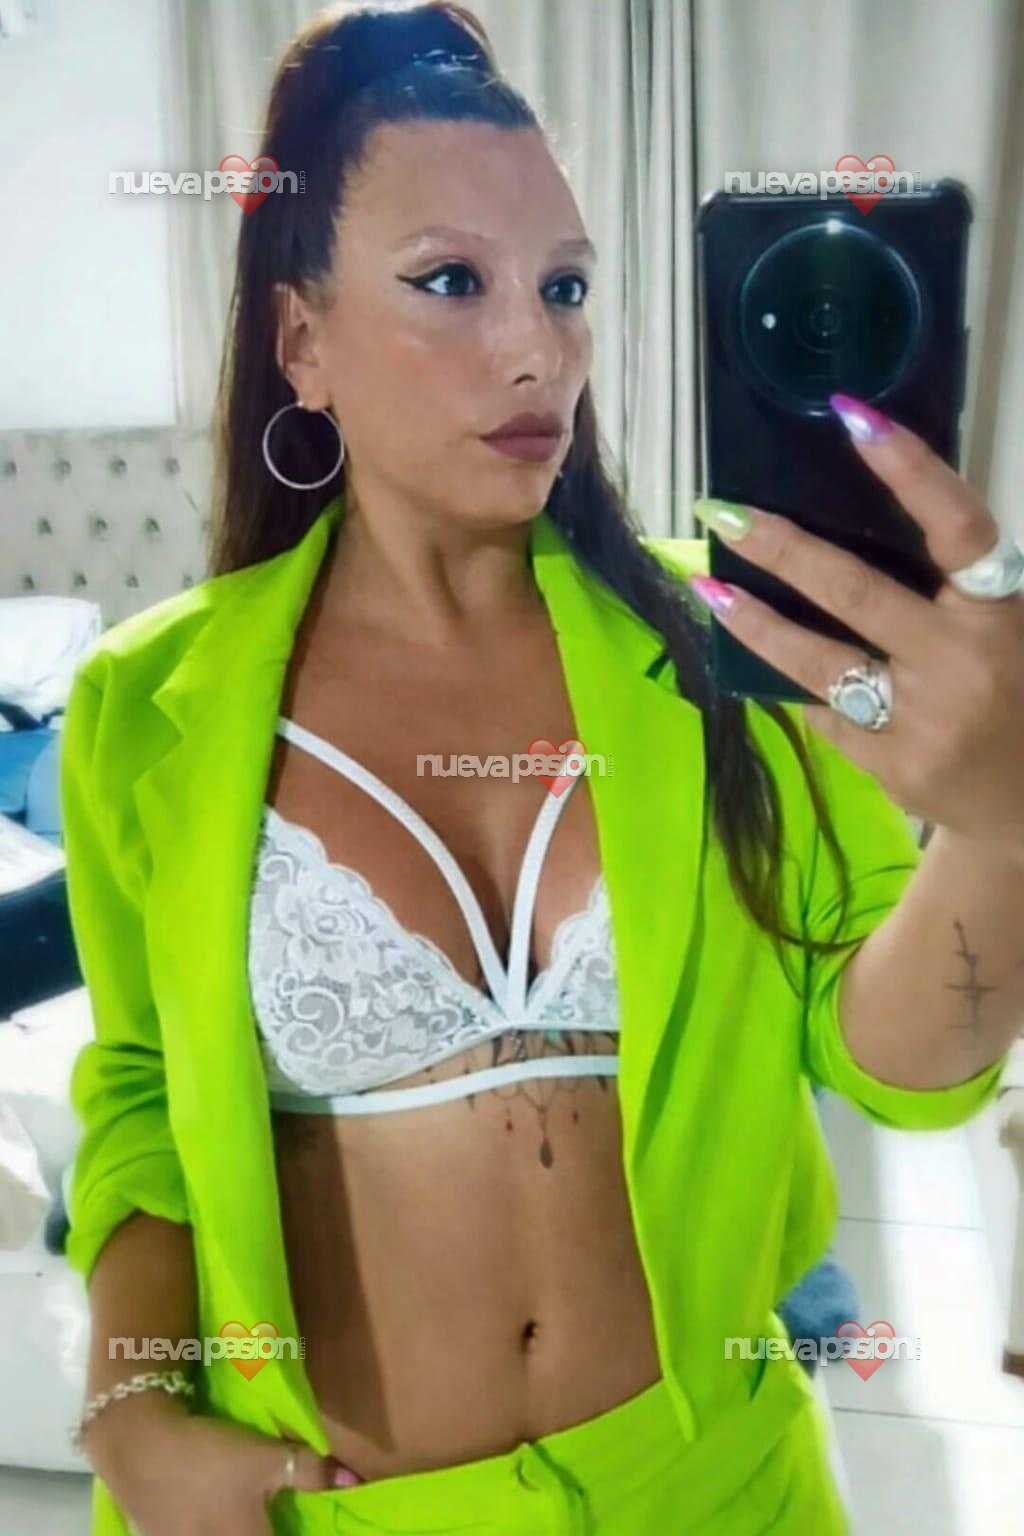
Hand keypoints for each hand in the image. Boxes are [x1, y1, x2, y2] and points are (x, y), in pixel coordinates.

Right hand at [82, 1391, 362, 1534]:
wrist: (140, 1448)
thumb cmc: (210, 1456)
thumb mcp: (266, 1458)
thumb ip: (311, 1472)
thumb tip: (354, 1481)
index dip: (300, 1535)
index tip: (312, 1527)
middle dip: (270, 1531)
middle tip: (278, 1517)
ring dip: (244, 1529)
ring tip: (251, 1518)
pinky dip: (213, 1527)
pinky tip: (214, 1517)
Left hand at [689, 395, 1023, 848]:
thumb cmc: (1019, 690)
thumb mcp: (1012, 628)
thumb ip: (956, 586)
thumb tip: (862, 519)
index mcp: (1003, 614)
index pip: (958, 528)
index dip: (910, 470)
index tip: (854, 417)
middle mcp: (963, 662)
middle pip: (856, 593)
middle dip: (782, 548)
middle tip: (723, 510)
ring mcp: (924, 720)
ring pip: (820, 661)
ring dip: (755, 620)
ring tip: (707, 584)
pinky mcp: (892, 766)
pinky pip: (826, 713)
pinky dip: (797, 684)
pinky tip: (761, 658)